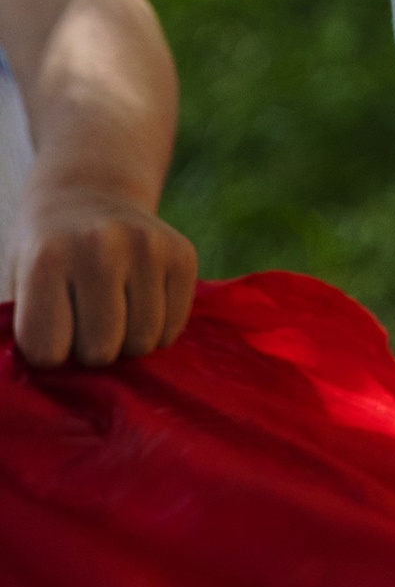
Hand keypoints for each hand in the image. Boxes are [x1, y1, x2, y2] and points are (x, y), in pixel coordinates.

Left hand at [8, 180, 195, 365]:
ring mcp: (148, 246)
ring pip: (143, 342)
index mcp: (48, 258)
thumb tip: (66, 391)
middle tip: (83, 321)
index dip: (48, 350)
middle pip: (101, 350)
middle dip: (91, 349)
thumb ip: (34, 333)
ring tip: (112, 312)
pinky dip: (156, 329)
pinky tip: (139, 302)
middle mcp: (100, 247)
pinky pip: (172, 329)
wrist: (87, 195)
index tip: (49, 326)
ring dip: (126, 341)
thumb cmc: (46, 259)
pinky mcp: (183, 253)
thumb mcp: (19, 286)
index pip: (49, 351)